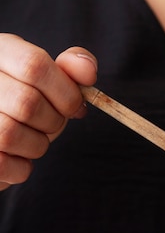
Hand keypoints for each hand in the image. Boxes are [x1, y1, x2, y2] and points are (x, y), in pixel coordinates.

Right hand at [0, 34, 97, 189]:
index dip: (66, 92)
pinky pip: (3, 164)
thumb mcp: (47, 80)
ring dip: (37, 144)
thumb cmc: (23, 104)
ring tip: (33, 139)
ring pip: (11, 134)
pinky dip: (22, 168)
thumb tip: (88, 72)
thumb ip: (70, 70)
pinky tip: (20, 157)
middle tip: (52, 124)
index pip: (34, 65)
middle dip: (53, 122)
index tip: (77, 107)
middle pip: (27, 103)